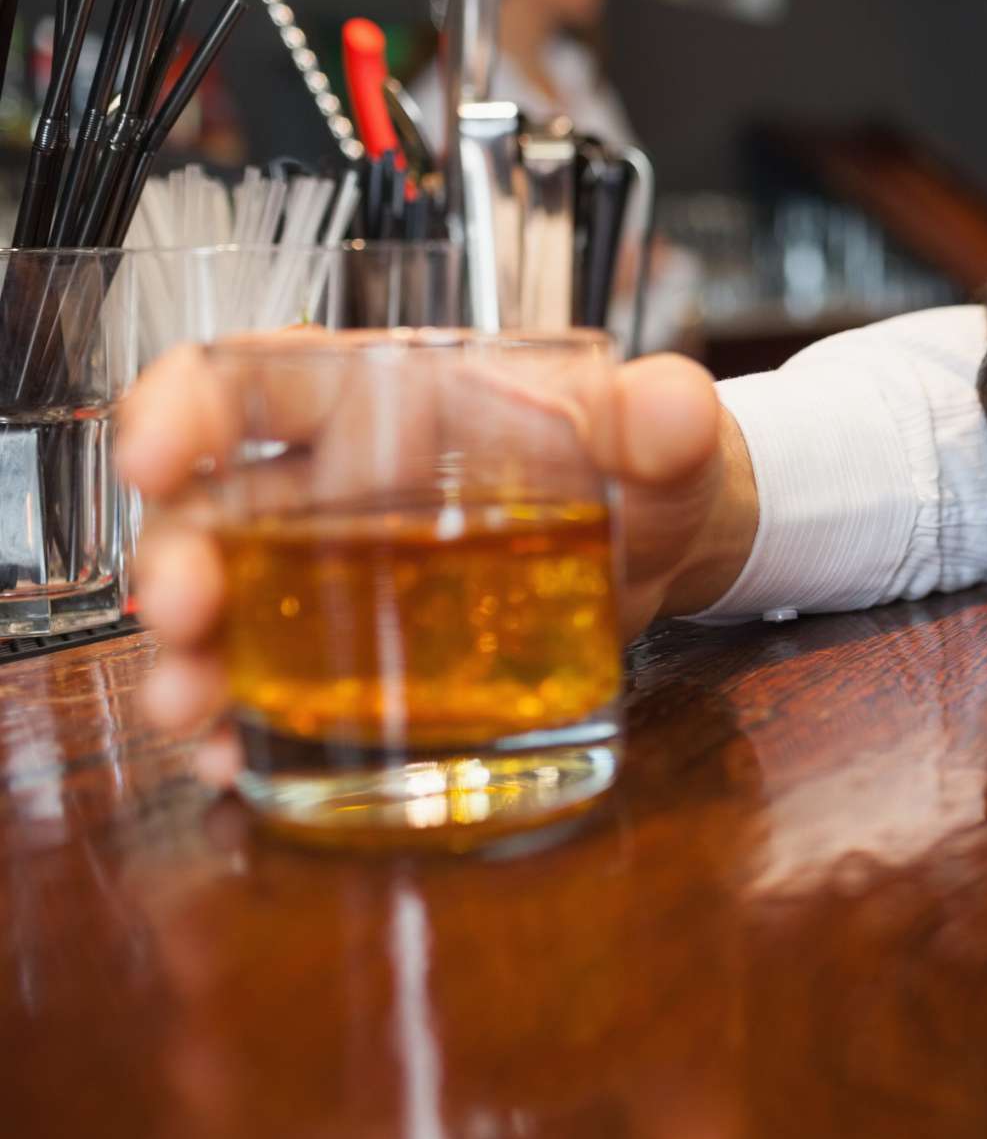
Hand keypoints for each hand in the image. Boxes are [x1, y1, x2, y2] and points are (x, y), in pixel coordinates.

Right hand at [116, 342, 759, 770]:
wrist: (670, 549)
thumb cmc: (643, 464)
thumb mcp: (662, 439)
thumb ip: (666, 419)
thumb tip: (679, 404)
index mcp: (390, 400)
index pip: (259, 378)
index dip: (186, 405)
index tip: (154, 453)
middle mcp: (340, 484)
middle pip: (219, 507)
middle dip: (180, 556)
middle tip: (185, 614)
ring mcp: (340, 576)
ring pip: (229, 606)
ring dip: (192, 657)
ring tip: (191, 712)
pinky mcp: (364, 655)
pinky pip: (278, 686)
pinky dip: (246, 724)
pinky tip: (233, 761)